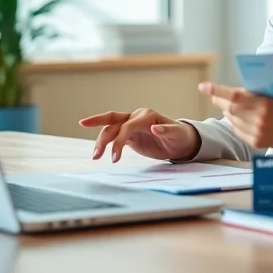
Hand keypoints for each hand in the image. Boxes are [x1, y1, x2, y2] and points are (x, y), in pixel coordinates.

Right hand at [78, 109, 200, 162]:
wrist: (181, 142)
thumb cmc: (181, 136)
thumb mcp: (177, 134)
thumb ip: (166, 130)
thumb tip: (154, 128)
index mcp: (146, 115)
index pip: (127, 125)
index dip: (119, 140)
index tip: (115, 157)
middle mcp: (136, 117)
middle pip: (112, 120)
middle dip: (99, 128)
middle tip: (90, 141)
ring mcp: (131, 126)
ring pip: (111, 129)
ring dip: (101, 141)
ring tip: (95, 157)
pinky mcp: (130, 136)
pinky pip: (114, 137)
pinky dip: (106, 144)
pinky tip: (99, 153)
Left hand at [200, 82, 272, 148]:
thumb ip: (256, 94)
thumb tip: (233, 92)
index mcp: (265, 104)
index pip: (234, 96)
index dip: (216, 91)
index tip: (203, 86)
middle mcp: (259, 121)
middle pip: (229, 108)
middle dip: (220, 100)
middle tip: (214, 93)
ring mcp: (257, 134)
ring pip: (232, 120)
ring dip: (228, 111)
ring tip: (232, 105)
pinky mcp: (257, 143)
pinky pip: (238, 130)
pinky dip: (236, 122)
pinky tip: (241, 117)